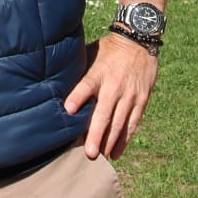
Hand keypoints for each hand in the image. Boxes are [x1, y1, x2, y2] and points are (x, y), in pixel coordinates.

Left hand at [63, 32, 158, 160]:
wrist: (139, 41)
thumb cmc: (109, 50)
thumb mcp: (91, 54)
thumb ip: (78, 71)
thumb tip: (56, 84)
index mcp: (99, 72)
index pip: (87, 85)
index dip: (77, 97)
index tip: (68, 110)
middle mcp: (115, 85)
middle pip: (105, 112)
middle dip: (97, 134)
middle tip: (89, 153)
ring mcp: (130, 94)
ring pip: (120, 123)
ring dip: (111, 142)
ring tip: (102, 157)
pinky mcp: (142, 100)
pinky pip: (133, 123)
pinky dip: (125, 139)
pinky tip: (116, 152)